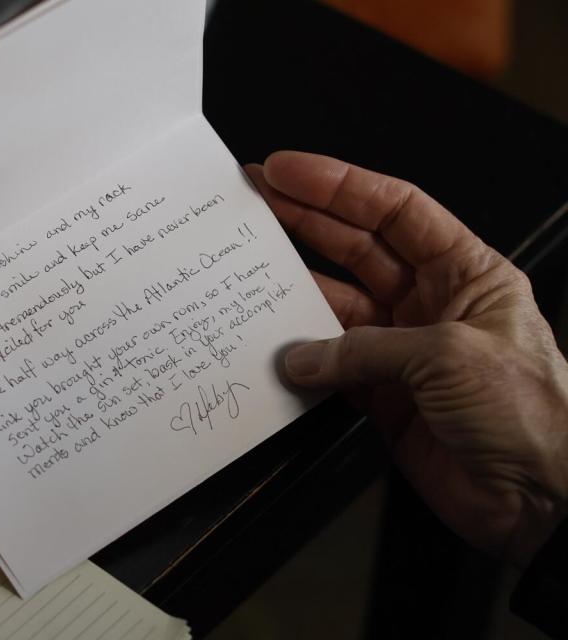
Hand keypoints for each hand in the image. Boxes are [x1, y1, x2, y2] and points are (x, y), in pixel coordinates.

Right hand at [247, 152, 567, 567]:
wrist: (541, 499)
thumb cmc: (531, 414)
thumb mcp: (448, 356)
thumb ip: (366, 350)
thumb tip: (305, 357)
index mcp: (466, 272)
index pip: (394, 211)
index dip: (339, 185)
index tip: (290, 170)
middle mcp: (431, 304)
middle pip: (356, 247)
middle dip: (305, 220)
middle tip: (256, 199)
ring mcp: (403, 350)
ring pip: (335, 305)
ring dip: (293, 289)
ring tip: (250, 269)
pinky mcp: (384, 396)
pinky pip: (330, 366)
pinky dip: (301, 360)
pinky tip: (275, 346)